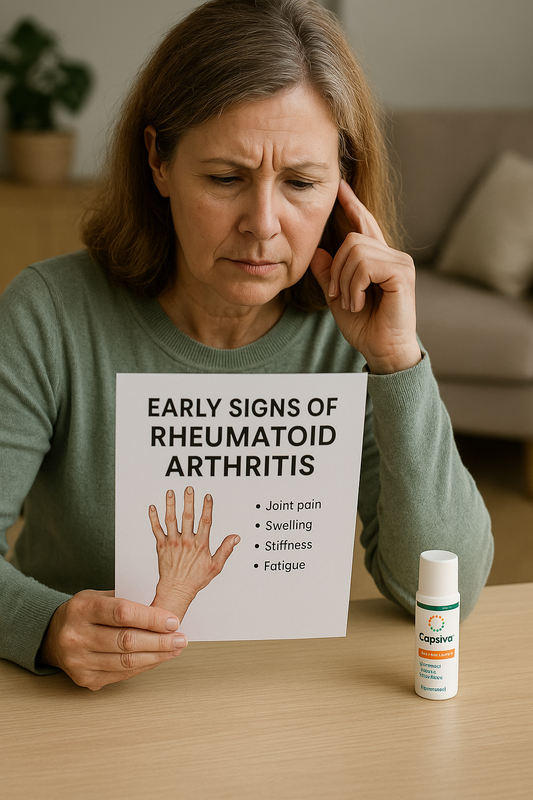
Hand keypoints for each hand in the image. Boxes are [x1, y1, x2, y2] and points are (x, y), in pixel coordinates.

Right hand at [38, 589, 185, 690]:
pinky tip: (157, 659)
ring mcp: (78, 661)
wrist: (53, 636)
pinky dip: (143, 666)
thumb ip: (127, 603)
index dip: (151, 618)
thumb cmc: (84, 612)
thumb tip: (164, 612)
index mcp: (82, 608)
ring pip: (126, 661)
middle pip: (127, 641)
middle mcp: (76, 635)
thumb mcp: (99, 597)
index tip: (173, 621)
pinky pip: (121, 675)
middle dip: (160, 641)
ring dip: (156, 656)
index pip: (122, 613)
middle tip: (180, 638)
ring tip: (174, 649)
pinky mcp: (84, 679)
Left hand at [150, 487, 239, 620]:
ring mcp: (172, 543)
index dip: (207, 508)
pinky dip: (153, 518)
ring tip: (170, 493)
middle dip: (188, 501)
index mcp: (200, 545)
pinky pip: (156, 530)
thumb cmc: (195, 579)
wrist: (176, 590)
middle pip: (187, 517)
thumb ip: (225, 549)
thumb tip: (235, 537)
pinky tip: (152, 508)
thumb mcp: (215, 566)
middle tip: (188, 489)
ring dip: (170, 505)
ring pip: (171, 520)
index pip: (205, 521)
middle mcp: (186, 541)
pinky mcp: (161, 546)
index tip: (207, 497)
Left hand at [310, 180, 420, 373]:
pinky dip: (355, 286)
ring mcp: (400, 262)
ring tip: (353, 302)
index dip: (352, 205)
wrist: (382, 350)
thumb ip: (329, 276)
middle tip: (339, 296)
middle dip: (337, 269)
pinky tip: (360, 303)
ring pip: (356, 250)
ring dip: (345, 281)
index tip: (340, 186)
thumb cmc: (366, 328)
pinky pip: (365, 264)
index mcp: (378, 259)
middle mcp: (392, 256)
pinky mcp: (402, 273)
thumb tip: (318, 252)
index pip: (364, 224)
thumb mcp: (338, 299)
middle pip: (352, 237)